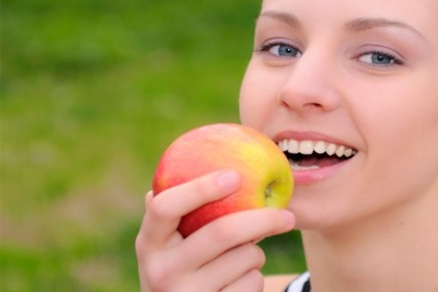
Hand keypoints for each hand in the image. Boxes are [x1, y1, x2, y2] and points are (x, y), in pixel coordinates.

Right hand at [135, 170, 294, 291]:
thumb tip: (193, 158)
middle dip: (262, 218)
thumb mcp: (169, 242)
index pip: (165, 207)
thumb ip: (176, 209)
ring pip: (245, 259)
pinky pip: (252, 283)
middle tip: (287, 215)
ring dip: (257, 252)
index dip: (200, 188)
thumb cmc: (184, 263)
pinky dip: (256, 277)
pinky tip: (240, 281)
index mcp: (148, 243)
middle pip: (222, 232)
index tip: (235, 175)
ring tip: (245, 255)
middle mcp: (160, 271)